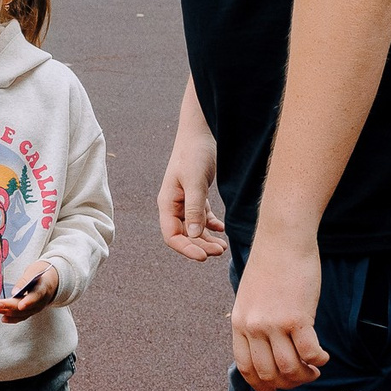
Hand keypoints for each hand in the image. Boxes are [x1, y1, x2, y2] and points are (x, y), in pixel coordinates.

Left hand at [0, 261, 58, 321]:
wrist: (51, 281)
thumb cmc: (41, 273)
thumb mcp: (34, 271)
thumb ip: (25, 280)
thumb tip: (14, 292)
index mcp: (45, 287)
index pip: (37, 295)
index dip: (29, 301)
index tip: (20, 305)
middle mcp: (42, 301)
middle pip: (26, 307)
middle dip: (10, 306)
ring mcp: (37, 308)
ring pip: (22, 313)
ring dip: (7, 312)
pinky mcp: (32, 311)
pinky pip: (22, 317)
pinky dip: (12, 318)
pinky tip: (3, 318)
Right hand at [160, 96, 226, 262]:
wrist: (201, 132)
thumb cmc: (194, 153)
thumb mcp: (194, 181)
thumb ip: (194, 208)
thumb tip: (192, 235)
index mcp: (167, 203)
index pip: (171, 235)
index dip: (186, 249)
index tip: (204, 257)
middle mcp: (174, 205)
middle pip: (184, 235)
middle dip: (200, 246)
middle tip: (219, 251)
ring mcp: (185, 201)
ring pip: (194, 228)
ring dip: (207, 239)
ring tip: (223, 246)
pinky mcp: (197, 195)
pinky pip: (202, 217)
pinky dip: (211, 225)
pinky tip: (222, 229)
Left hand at [232, 231, 328, 390]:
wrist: (283, 239)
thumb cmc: (272, 264)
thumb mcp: (251, 296)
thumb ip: (255, 322)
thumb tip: (267, 348)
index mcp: (239, 323)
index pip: (246, 367)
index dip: (260, 385)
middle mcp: (253, 327)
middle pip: (269, 373)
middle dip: (288, 383)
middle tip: (304, 378)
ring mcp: (274, 323)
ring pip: (289, 368)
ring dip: (305, 375)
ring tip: (315, 369)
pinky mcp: (297, 317)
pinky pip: (309, 353)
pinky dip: (318, 361)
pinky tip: (323, 357)